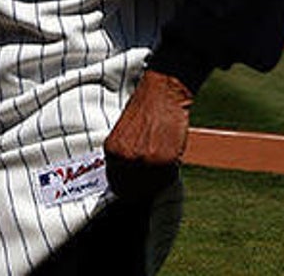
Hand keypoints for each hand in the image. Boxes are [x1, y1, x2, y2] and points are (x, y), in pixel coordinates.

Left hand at [103, 70, 192, 201]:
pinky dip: (169, 176)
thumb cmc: (145, 109)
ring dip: (157, 183)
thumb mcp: (123, 134)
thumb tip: (128, 179)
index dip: (127, 189)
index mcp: (112, 151)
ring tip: (162, 169)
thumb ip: (123, 157)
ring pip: (151, 188)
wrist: (163, 92)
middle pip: (132, 191)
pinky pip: (166, 180)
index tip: (135, 188)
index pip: (116, 185)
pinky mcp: (165, 160)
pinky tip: (170, 161)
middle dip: (142, 190)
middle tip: (151, 183)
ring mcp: (145, 161)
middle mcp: (126, 159)